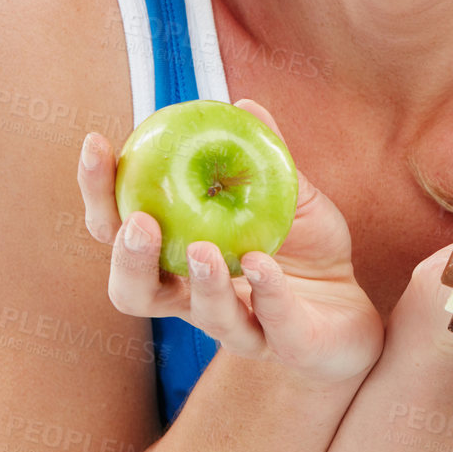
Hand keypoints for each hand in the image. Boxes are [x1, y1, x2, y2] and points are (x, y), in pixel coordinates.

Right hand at [78, 98, 383, 388]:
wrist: (355, 309)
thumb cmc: (309, 250)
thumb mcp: (291, 196)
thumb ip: (265, 157)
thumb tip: (244, 104)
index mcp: (179, 257)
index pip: (120, 229)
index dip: (99, 192)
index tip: (97, 143)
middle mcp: (193, 300)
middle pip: (133, 291)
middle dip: (126, 258)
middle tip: (137, 222)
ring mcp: (238, 328)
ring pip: (200, 316)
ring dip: (199, 281)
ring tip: (203, 251)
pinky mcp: (284, 347)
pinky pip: (268, 323)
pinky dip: (266, 292)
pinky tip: (264, 264)